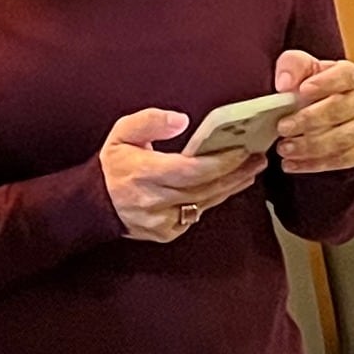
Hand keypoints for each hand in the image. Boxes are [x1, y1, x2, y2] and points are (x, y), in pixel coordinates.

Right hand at [99, 109, 263, 242]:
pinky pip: (197, 215)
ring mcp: (161, 221)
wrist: (95, 203)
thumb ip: (150, 121)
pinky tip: (228, 185)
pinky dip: (214, 199)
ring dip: (232, 186)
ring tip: (251, 169)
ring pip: (206, 203)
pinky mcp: (166, 232)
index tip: (241, 150)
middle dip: (235, 172)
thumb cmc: (113, 165)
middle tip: (258, 157)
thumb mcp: (123, 133)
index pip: (190, 171)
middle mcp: (153, 200)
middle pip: (205, 188)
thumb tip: (181, 120)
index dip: (220, 162)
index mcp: (142, 174)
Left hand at [273, 49, 353, 175]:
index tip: (302, 90)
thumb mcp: (299, 68)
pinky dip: (315, 164)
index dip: (325, 83)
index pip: (345, 76)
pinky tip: (292, 164)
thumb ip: (292, 66)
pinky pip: (343, 160)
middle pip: (340, 110)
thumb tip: (285, 83)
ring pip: (343, 139)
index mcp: (351, 75)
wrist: (321, 113)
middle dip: (309, 120)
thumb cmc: (309, 86)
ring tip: (284, 148)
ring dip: (311, 146)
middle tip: (282, 127)